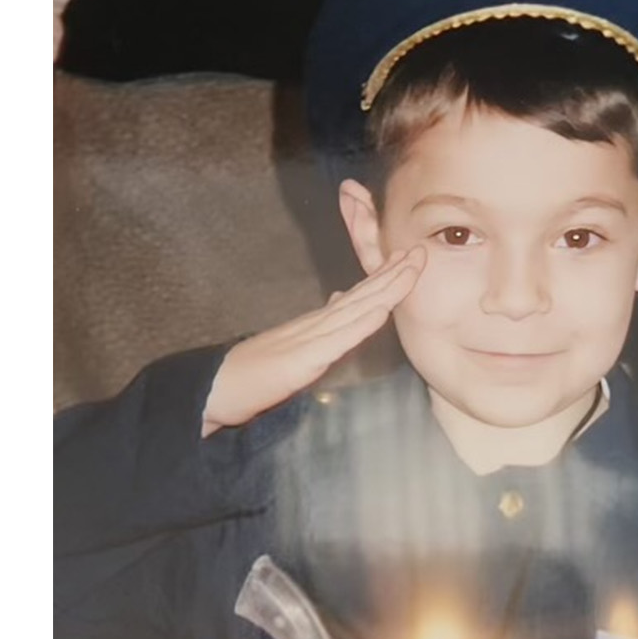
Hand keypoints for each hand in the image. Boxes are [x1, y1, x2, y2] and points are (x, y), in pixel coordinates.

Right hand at [202, 247, 424, 435]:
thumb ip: (320, 326)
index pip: (358, 297)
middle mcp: (316, 325)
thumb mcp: (296, 346)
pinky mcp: (302, 360)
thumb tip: (339, 299)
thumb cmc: (254, 372)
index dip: (385, 278)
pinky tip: (380, 312)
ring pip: (355, 309)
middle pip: (362, 295)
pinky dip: (360, 325)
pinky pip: (336, 341)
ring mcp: (309, 340)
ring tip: (410, 269)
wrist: (216, 388)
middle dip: (394, 273)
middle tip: (421, 250)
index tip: (409, 259)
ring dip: (385, 289)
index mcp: (317, 325)